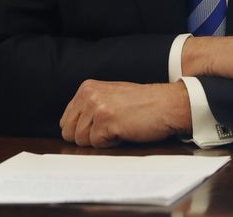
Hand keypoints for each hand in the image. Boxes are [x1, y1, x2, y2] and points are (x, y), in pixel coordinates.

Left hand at [60, 80, 191, 147]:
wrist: (167, 103)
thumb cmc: (143, 103)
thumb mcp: (110, 96)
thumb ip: (89, 106)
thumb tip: (71, 128)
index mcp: (86, 88)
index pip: (65, 121)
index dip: (82, 131)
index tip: (99, 128)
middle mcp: (88, 95)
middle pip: (69, 133)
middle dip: (88, 137)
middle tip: (110, 128)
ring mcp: (96, 107)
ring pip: (82, 141)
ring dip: (101, 140)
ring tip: (119, 127)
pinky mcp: (106, 120)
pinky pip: (97, 145)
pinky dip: (111, 143)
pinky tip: (124, 130)